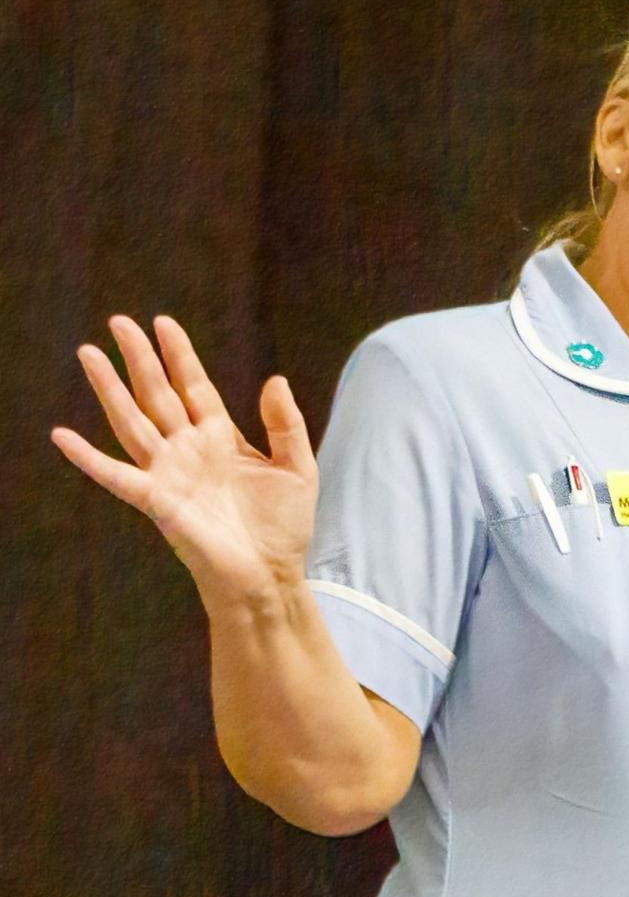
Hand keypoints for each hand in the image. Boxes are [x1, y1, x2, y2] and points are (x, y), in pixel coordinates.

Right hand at [55, 314, 315, 601]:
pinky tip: (62, 436)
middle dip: (139, 359)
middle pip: (158, 394)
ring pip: (133, 421)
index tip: (162, 323)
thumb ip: (285, 425)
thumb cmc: (284, 526)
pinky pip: (116, 476)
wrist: (271, 574)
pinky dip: (88, 458)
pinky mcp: (157, 501)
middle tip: (118, 322)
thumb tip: (275, 379)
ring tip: (89, 354)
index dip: (179, 356)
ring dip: (110, 389)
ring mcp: (169, 473)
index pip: (194, 386)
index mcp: (221, 438)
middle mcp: (189, 449)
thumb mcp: (297, 468)